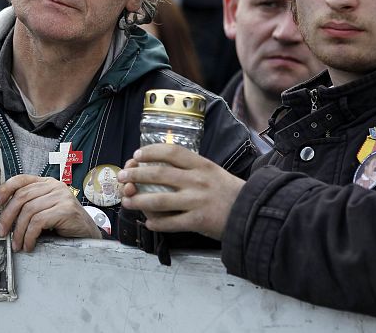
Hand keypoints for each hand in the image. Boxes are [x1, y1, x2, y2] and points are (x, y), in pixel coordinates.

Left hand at [0, 175, 100, 251]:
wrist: (87, 234)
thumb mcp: (44, 211)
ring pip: (29, 211)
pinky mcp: (66, 210)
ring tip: (17, 245)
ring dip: (19, 231)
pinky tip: (29, 245)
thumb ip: (29, 207)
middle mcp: (54, 186)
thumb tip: (2, 218)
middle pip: (22, 197)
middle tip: (1, 232)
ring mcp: (62, 196)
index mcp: (46, 183)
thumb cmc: (63, 224)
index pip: (21, 179)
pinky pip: (39, 221)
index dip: (4, 190)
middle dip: (8, 216)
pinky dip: (29, 235)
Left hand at [118, 144, 244, 240]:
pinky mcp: (198, 221)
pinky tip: (148, 222)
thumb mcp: (214, 172)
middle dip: (136, 174)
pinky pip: (170, 223)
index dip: (151, 151)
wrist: (253, 213)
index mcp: (202, 165)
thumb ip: (191, 171)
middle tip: (122, 176)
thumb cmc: (230, 193)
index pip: (172, 152)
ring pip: (159, 200)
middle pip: (159, 174)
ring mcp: (197, 201)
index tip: (137, 155)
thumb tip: (159, 170)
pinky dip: (156, 223)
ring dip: (138, 201)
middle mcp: (198, 181)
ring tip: (127, 201)